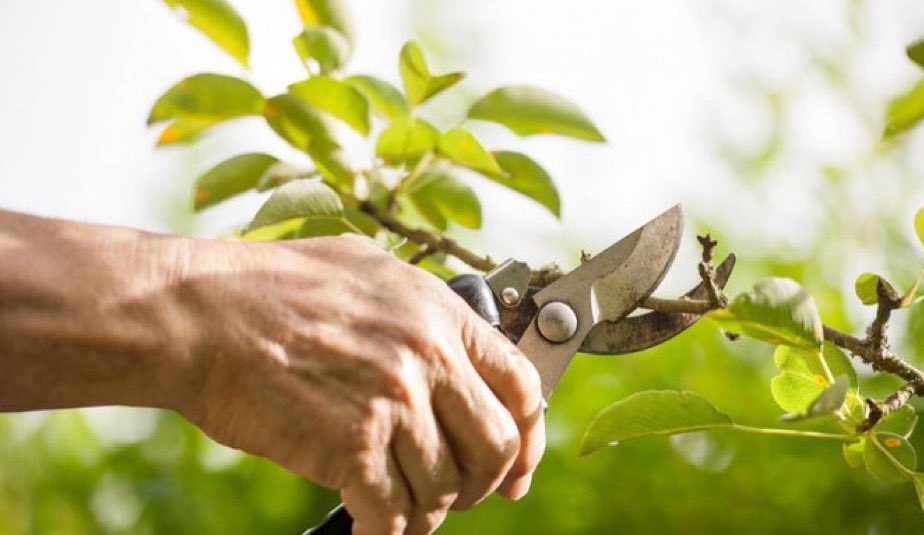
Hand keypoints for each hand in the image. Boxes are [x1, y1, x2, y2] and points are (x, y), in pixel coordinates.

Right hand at [178, 236, 545, 534]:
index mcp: (439, 312)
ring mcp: (393, 401)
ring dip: (428, 510)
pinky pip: (394, 514)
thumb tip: (456, 357)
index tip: (517, 468)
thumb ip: (422, 313)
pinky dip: (388, 531)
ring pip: (445, 487)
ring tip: (402, 506)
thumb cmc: (272, 288)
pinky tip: (371, 525)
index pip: (521, 385)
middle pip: (496, 446)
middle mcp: (428, 356)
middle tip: (458, 494)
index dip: (528, 437)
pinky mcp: (351, 446)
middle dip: (483, 483)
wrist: (201, 313)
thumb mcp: (368, 272)